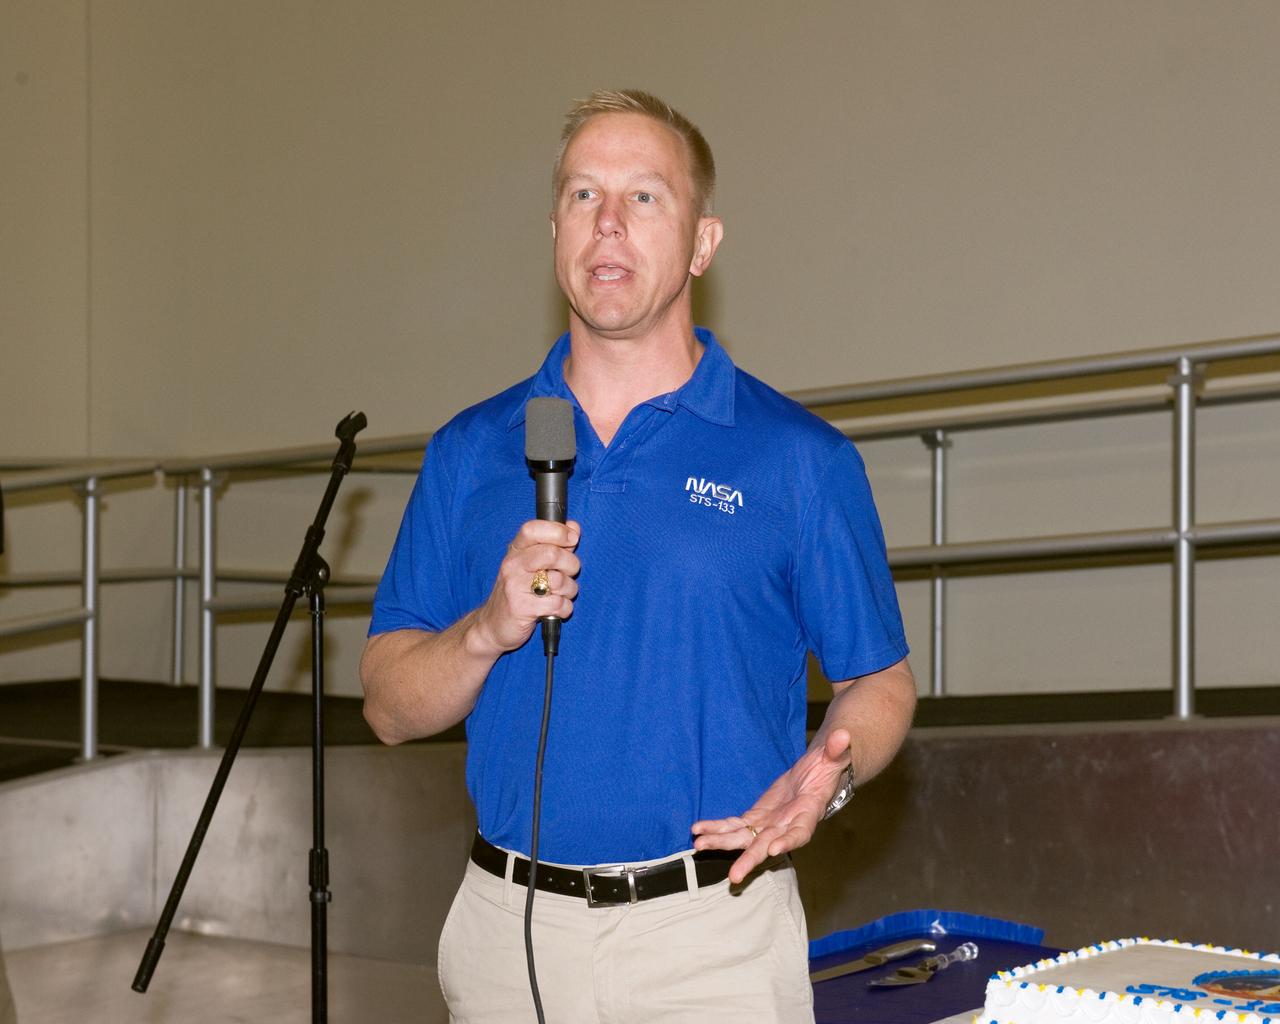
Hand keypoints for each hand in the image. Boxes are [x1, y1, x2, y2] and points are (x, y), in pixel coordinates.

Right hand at [472, 519, 580, 653]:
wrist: (492, 626)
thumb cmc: (518, 593)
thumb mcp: (531, 566)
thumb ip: (554, 547)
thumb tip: (574, 527)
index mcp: (515, 551)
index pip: (533, 529)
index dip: (557, 531)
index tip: (572, 538)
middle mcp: (512, 565)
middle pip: (551, 554)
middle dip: (571, 564)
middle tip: (569, 573)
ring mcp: (515, 586)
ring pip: (559, 580)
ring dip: (570, 590)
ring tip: (562, 594)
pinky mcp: (522, 608)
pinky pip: (558, 604)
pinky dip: (565, 608)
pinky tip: (557, 610)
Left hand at [690, 728, 850, 884]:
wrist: (815, 775)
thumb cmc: (828, 767)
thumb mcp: (835, 757)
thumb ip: (837, 750)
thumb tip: (843, 735)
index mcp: (808, 814)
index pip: (800, 832)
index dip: (789, 841)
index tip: (775, 849)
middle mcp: (787, 825)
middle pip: (767, 845)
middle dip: (750, 859)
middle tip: (734, 876)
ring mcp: (769, 824)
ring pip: (744, 838)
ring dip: (722, 843)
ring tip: (700, 844)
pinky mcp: (756, 817)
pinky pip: (734, 825)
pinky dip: (717, 828)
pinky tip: (698, 830)